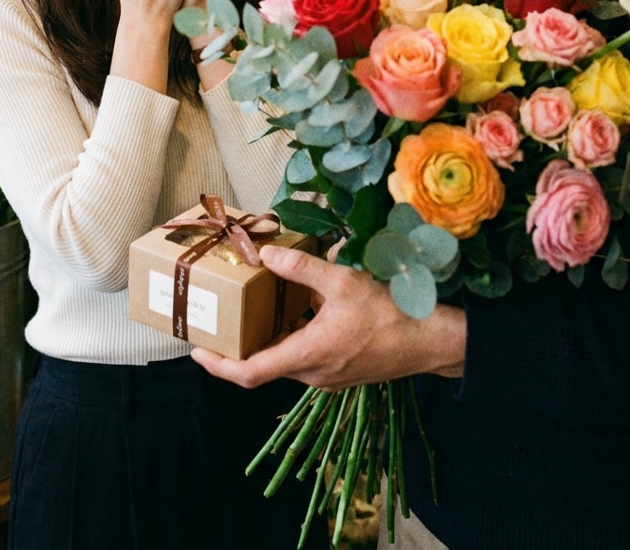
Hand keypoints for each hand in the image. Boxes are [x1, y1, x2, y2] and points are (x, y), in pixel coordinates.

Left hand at [190, 245, 466, 390]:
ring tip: (254, 306)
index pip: (249, 373)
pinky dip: (292, 336)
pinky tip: (297, 308)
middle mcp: (314, 374)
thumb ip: (301, 266)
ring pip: (286, 359)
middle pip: (264, 365)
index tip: (196, 350)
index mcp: (308, 356)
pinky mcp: (342, 370)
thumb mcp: (343, 281)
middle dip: (239, 344)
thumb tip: (266, 253)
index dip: (217, 364)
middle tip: (221, 319)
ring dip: (269, 337)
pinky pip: (305, 356)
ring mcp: (329, 376)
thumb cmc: (391, 314)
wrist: (433, 342)